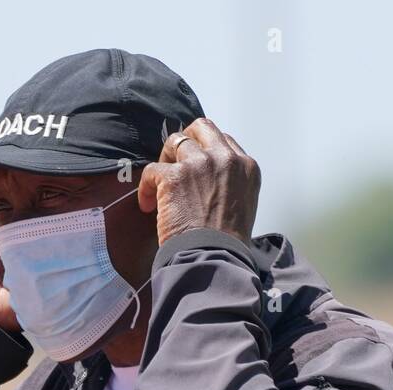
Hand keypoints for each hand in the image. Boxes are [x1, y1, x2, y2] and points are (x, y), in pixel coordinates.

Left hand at [138, 118, 260, 246]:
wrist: (215, 258)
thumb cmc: (228, 243)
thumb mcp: (244, 206)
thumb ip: (231, 185)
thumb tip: (210, 183)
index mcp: (246, 167)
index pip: (224, 142)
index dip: (206, 150)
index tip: (196, 165)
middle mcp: (225, 159)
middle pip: (202, 128)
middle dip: (186, 139)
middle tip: (174, 160)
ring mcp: (199, 164)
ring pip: (175, 141)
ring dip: (165, 160)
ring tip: (161, 184)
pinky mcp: (174, 176)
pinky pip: (152, 169)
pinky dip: (146, 187)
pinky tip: (147, 204)